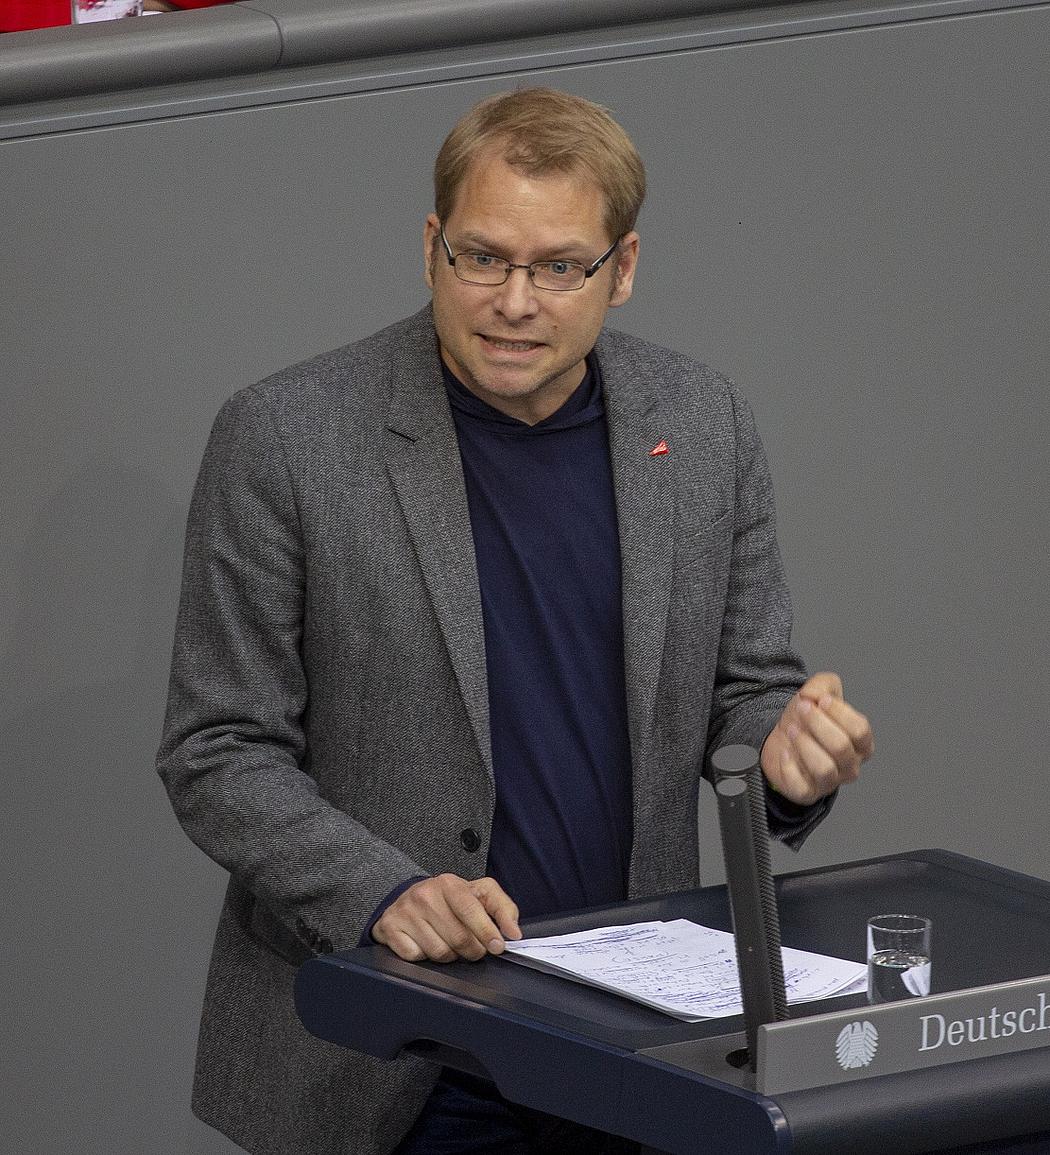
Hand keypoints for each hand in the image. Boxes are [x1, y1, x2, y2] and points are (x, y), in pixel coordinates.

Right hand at [371, 874, 521, 962]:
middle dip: (472, 950)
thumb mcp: (477, 894)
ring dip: (449, 955)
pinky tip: (425, 943)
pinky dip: (424, 957)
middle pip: (459, 938)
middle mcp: (425, 894)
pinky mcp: (390, 928)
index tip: (497, 946)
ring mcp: (406, 911)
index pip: (471, 910)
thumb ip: (502, 908)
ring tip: (447, 942)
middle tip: (473, 948)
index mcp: (449, 883)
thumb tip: (514, 932)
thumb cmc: (448, 901)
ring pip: (439, 952)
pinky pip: (416, 957)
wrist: (407, 899)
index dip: (487, 931)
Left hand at [761, 672, 873, 804]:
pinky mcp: (807, 793)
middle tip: (802, 709)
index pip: (861, 730)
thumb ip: (822, 685)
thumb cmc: (806, 720)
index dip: (840, 712)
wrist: (781, 738)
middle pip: (841, 747)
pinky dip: (790, 767)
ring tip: (792, 729)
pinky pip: (802, 787)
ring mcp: (830, 782)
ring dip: (804, 744)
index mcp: (861, 743)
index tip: (820, 700)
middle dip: (817, 723)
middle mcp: (850, 765)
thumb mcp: (817, 693)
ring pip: (825, 769)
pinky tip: (785, 751)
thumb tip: (815, 694)